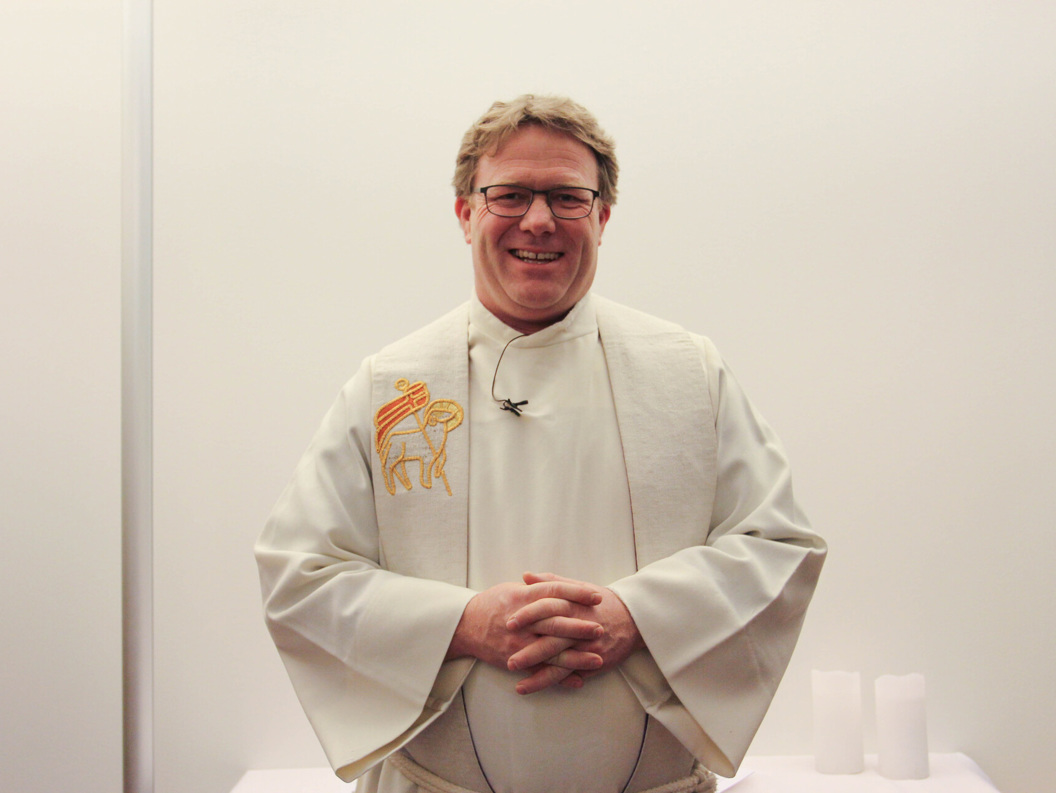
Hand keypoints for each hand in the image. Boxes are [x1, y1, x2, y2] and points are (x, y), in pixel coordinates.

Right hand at [446, 579, 603, 673]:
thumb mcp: (513, 589)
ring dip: (576, 657)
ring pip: (551, 651)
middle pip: (555, 622)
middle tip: (601, 628)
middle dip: (580, 626)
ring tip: (598, 659)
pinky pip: (540, 671)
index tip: (597, 596)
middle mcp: (522, 620)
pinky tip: (578, 680)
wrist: (466, 626)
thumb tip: (561, 583)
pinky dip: (560, 678)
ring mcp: (519, 643)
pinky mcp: (516, 660)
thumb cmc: (493, 604)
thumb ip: (537, 587)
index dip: (577, 593)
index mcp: (523, 597)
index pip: (554, 591)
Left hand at [506, 572, 644, 693]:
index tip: (509, 622)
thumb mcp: (578, 587)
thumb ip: (551, 583)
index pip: (548, 609)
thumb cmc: (600, 602)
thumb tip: (525, 576)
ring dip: (539, 674)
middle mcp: (580, 628)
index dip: (528, 615)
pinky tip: (537, 687)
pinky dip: (554, 682)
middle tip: (508, 660)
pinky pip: (571, 674)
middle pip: (553, 640)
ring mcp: (587, 648)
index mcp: (574, 606)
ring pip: (561, 662)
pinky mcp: (593, 663)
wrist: (633, 619)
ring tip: (518, 682)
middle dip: (530, 652)